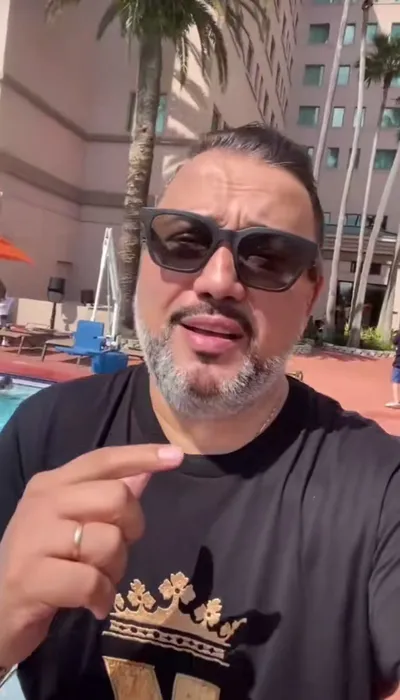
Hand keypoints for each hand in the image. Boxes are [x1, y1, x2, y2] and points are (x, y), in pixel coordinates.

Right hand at [0, 444, 182, 666]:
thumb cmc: (41, 563)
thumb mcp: (70, 524)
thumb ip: (105, 497)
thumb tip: (145, 473)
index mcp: (52, 484)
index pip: (103, 460)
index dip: (142, 456)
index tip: (176, 455)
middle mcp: (42, 502)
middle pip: (117, 497)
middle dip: (131, 529)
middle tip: (116, 553)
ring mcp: (33, 538)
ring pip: (108, 541)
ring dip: (115, 571)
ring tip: (98, 582)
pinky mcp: (30, 577)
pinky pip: (91, 582)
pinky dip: (101, 598)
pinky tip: (92, 605)